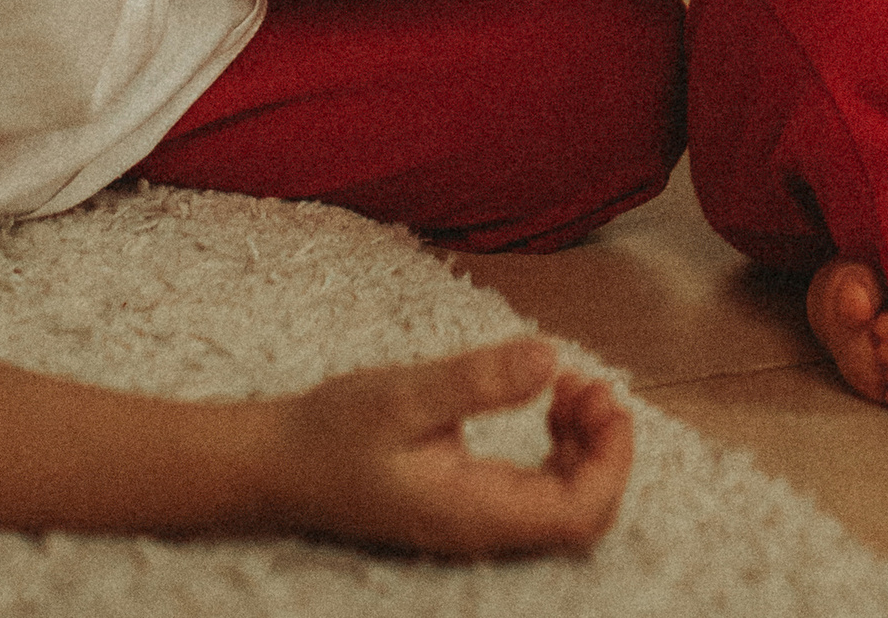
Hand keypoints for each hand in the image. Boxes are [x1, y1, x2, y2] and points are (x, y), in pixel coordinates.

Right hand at [266, 339, 631, 557]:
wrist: (275, 464)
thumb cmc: (332, 432)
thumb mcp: (405, 395)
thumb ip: (479, 381)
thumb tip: (551, 358)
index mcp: (475, 513)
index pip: (580, 512)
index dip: (612, 459)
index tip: (606, 396)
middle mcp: (483, 530)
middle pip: (582, 511)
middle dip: (604, 448)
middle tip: (590, 383)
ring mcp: (477, 521)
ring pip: (566, 501)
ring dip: (584, 443)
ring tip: (570, 384)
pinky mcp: (469, 504)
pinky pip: (538, 489)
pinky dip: (558, 447)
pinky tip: (545, 402)